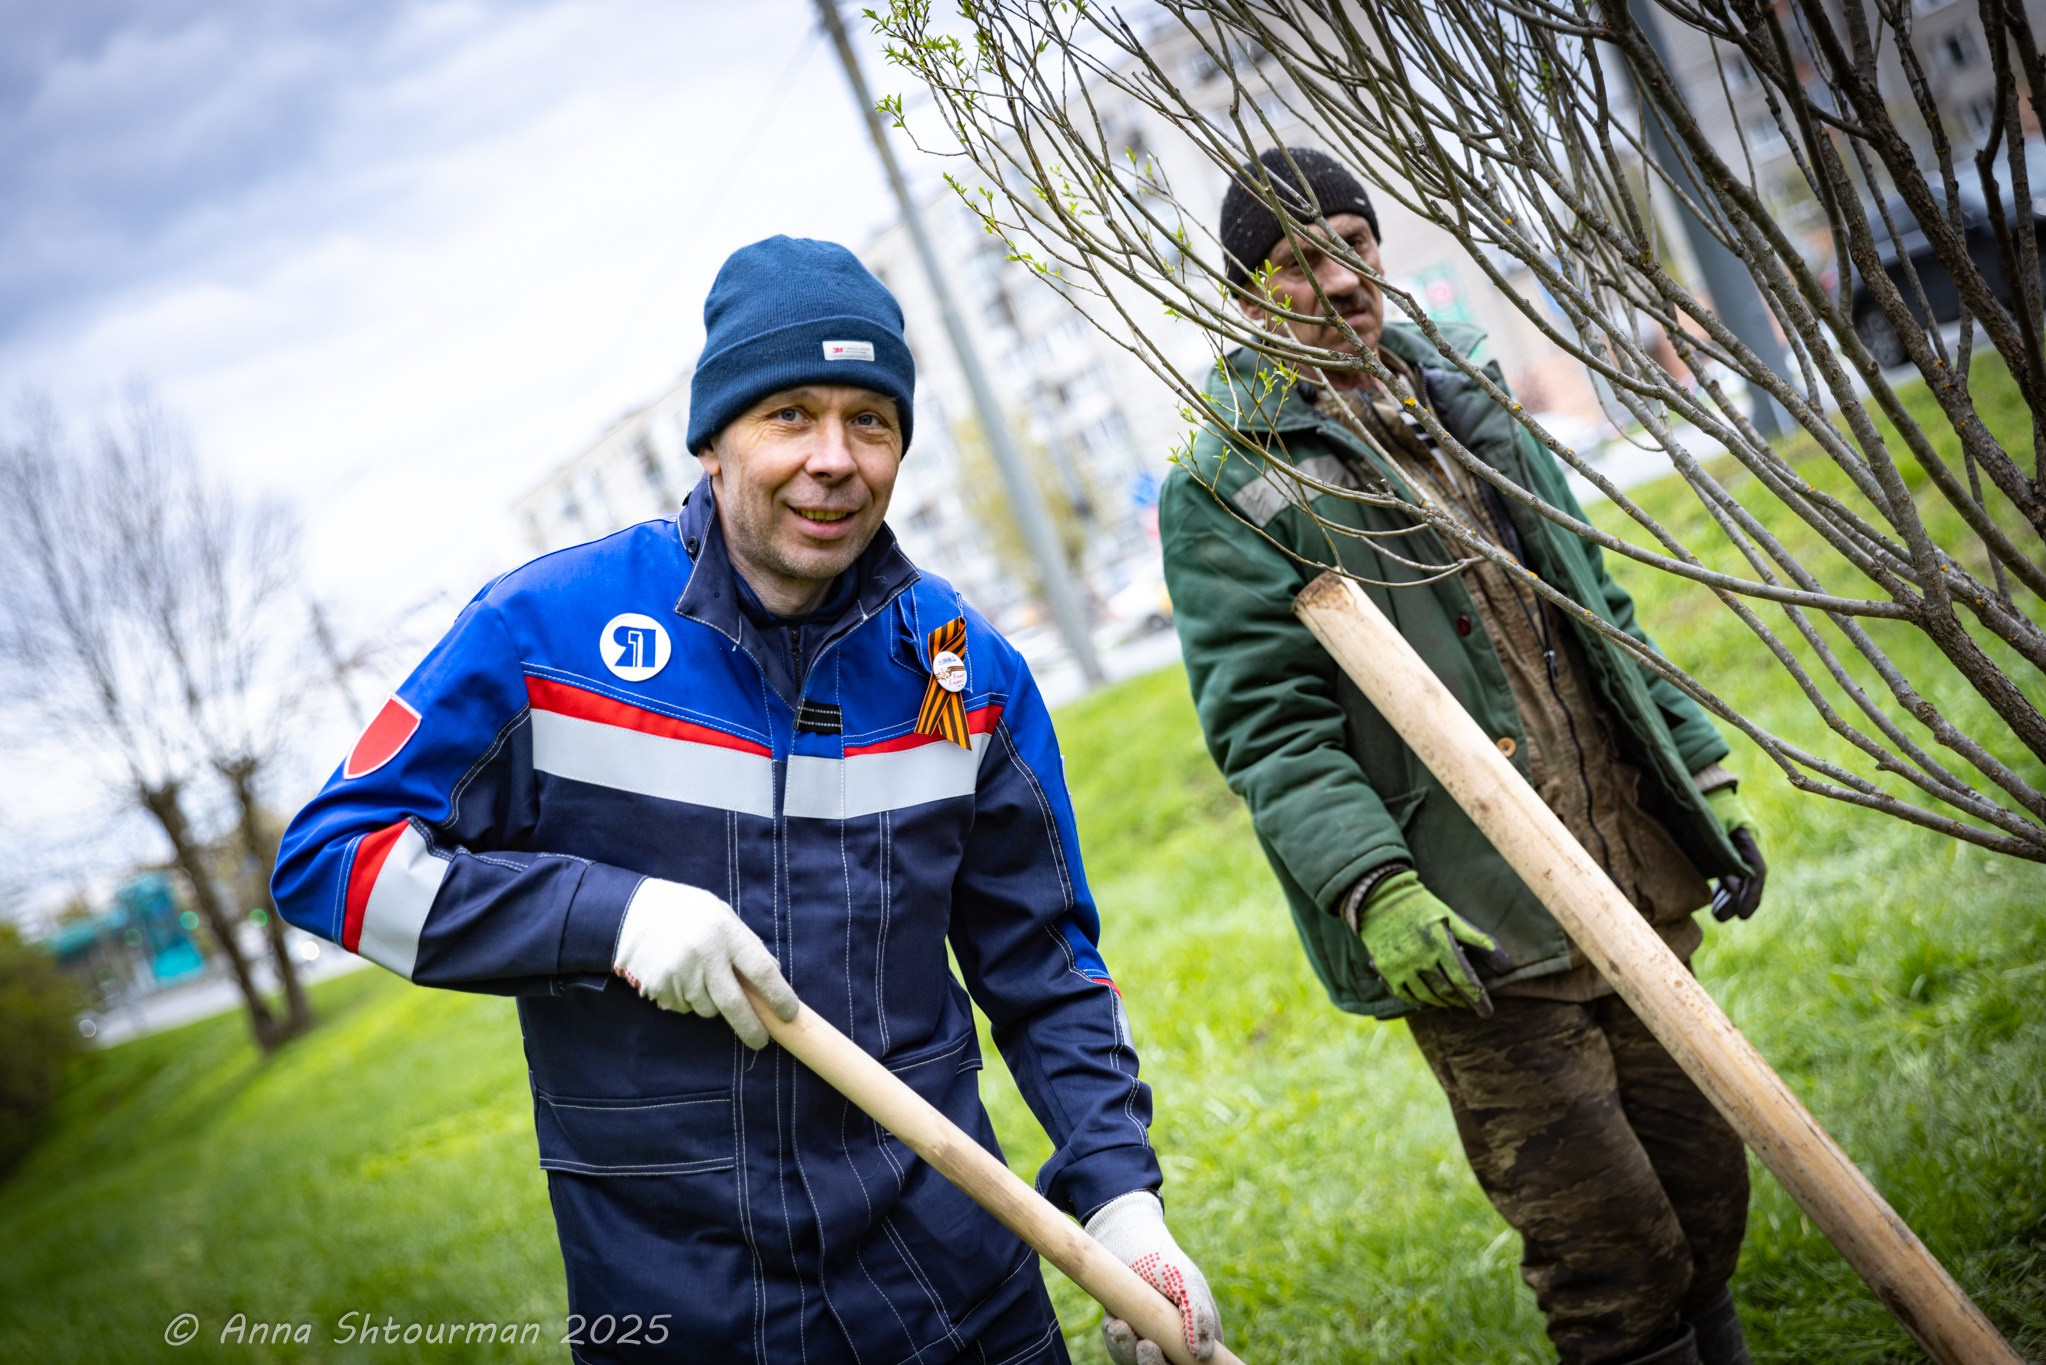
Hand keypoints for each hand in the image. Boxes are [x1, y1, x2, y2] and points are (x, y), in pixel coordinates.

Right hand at [612, 879, 798, 1047]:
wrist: (632, 911)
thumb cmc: (686, 912)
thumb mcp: (721, 916)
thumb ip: (747, 944)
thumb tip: (773, 974)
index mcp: (725, 933)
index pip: (761, 971)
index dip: (779, 996)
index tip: (789, 1014)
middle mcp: (704, 956)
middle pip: (735, 1005)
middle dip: (751, 1028)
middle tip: (761, 1041)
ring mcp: (680, 974)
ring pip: (708, 1009)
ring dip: (711, 1004)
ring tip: (699, 976)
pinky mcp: (660, 987)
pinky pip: (684, 1007)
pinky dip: (688, 1000)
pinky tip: (679, 976)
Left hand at [1084, 1191, 1220, 1364]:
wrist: (1131, 1241)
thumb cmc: (1166, 1262)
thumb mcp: (1188, 1283)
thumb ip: (1199, 1315)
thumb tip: (1202, 1354)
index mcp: (1195, 1336)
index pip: (1193, 1364)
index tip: (1173, 1361)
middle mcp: (1170, 1343)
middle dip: (1152, 1364)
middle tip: (1147, 1347)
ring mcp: (1146, 1339)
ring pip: (1136, 1362)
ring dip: (1127, 1351)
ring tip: (1121, 1327)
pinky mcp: (1124, 1333)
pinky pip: (1118, 1347)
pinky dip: (1115, 1337)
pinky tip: (1113, 1320)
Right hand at [1358, 871, 1509, 1013]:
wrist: (1379, 898)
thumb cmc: (1422, 907)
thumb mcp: (1452, 917)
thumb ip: (1477, 940)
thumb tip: (1506, 964)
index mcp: (1440, 942)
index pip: (1464, 979)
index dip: (1478, 998)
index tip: (1487, 1012)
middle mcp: (1420, 957)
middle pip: (1447, 991)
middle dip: (1462, 1001)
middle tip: (1471, 1005)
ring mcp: (1402, 966)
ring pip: (1427, 996)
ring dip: (1443, 1002)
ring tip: (1452, 1001)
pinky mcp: (1387, 971)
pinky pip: (1406, 995)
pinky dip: (1420, 1000)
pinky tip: (1428, 998)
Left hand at [1704, 787, 1766, 921]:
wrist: (1687, 780)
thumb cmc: (1699, 802)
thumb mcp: (1710, 828)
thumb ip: (1722, 856)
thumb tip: (1733, 887)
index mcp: (1746, 834)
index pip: (1756, 870)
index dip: (1752, 894)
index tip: (1743, 915)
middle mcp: (1741, 840)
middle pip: (1746, 876)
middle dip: (1737, 899)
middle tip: (1723, 917)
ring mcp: (1729, 843)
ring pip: (1735, 875)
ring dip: (1728, 896)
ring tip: (1718, 915)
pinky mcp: (1715, 844)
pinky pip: (1723, 869)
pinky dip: (1720, 886)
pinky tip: (1713, 900)